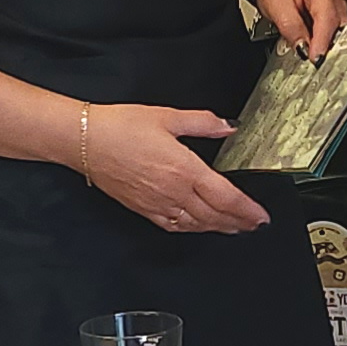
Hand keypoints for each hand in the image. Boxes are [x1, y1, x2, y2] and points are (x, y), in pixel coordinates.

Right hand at [84, 104, 268, 233]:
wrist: (85, 140)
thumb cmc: (122, 126)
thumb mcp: (168, 116)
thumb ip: (203, 122)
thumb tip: (229, 126)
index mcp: (185, 169)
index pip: (226, 197)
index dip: (247, 210)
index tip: (261, 216)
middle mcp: (174, 191)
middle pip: (214, 215)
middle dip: (238, 222)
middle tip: (254, 225)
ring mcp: (157, 204)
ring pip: (196, 224)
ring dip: (218, 228)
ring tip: (234, 228)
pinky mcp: (143, 209)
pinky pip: (173, 226)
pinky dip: (192, 229)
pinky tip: (198, 227)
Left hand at [254, 0, 344, 60]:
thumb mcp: (276, 5)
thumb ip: (290, 26)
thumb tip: (303, 47)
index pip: (327, 18)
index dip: (322, 40)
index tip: (315, 58)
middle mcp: (333, 2)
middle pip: (340, 30)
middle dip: (330, 50)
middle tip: (316, 66)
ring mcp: (337, 14)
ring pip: (341, 38)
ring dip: (330, 52)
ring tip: (315, 63)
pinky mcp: (334, 25)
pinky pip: (336, 41)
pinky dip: (327, 51)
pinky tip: (316, 57)